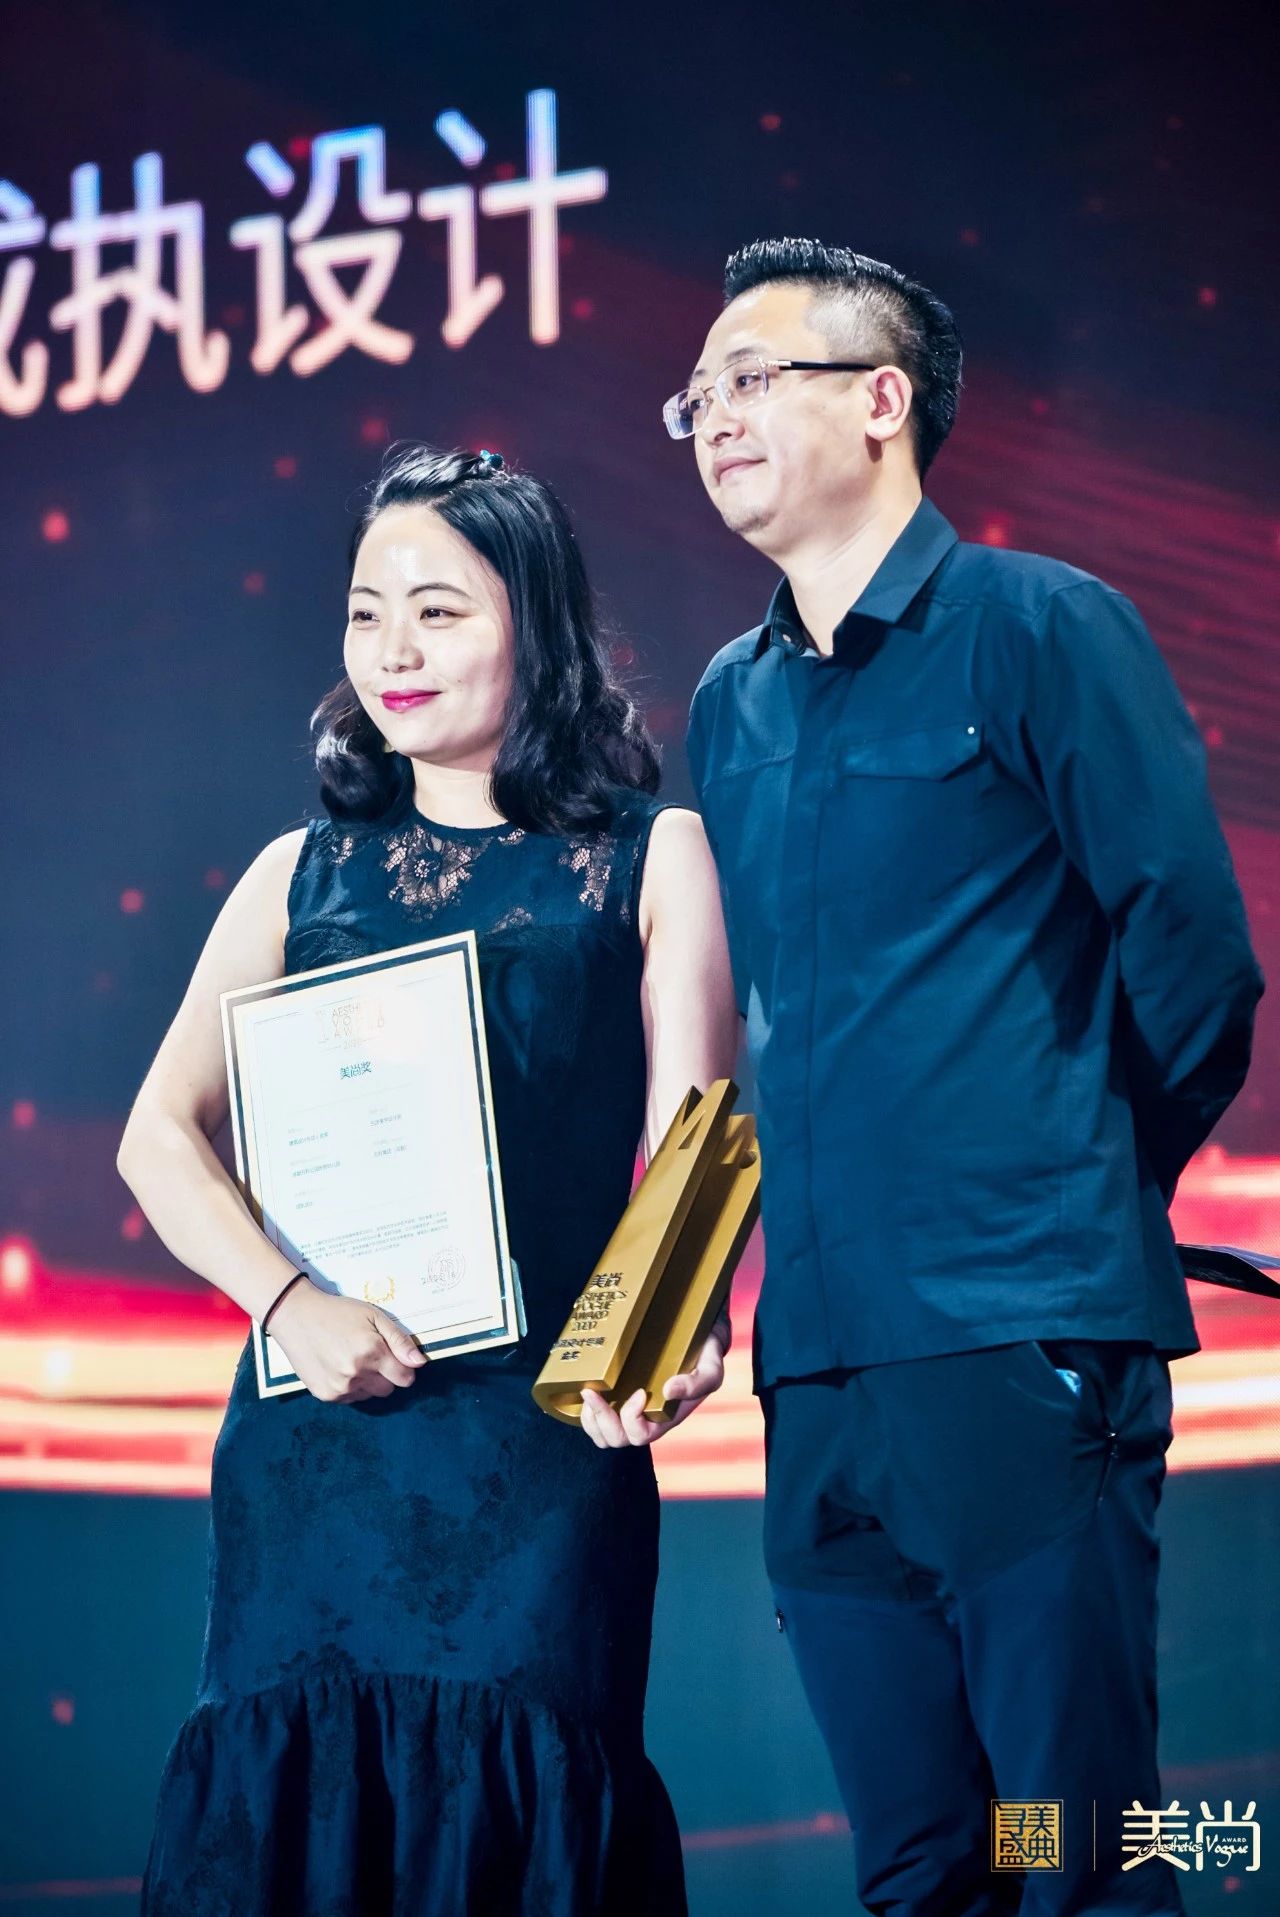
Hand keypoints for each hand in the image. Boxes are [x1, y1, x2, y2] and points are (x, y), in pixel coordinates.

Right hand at [266, 1280, 426, 1402]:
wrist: (296, 1316)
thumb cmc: (337, 1313)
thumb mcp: (373, 1316)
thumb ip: (399, 1341)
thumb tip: (420, 1363)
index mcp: (372, 1352)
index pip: (404, 1378)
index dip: (404, 1368)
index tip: (396, 1359)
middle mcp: (356, 1374)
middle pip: (388, 1389)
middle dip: (386, 1375)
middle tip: (371, 1355)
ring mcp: (339, 1387)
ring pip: (369, 1395)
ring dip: (368, 1382)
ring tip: (352, 1358)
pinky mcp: (325, 1394)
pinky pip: (350, 1398)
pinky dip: (350, 1387)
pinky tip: (338, 1367)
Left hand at [579, 1318, 729, 1448]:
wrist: (701, 1335)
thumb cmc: (704, 1355)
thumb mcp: (711, 1369)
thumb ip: (697, 1383)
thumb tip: (669, 1390)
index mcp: (665, 1418)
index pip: (640, 1435)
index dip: (632, 1418)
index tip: (639, 1392)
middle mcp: (645, 1418)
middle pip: (616, 1438)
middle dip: (601, 1419)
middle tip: (592, 1392)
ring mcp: (629, 1407)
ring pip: (601, 1433)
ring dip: (589, 1418)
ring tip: (588, 1392)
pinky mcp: (617, 1394)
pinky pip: (594, 1415)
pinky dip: (585, 1408)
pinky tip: (585, 1387)